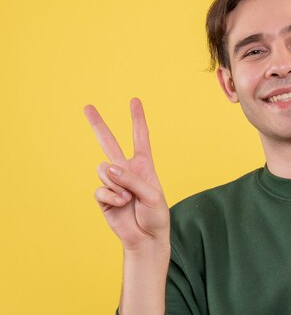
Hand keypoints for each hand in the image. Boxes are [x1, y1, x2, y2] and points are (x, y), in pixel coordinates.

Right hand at [84, 98, 169, 251]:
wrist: (147, 238)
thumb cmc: (155, 215)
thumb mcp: (152, 195)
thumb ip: (132, 179)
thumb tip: (107, 167)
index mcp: (143, 165)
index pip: (140, 137)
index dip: (137, 119)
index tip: (134, 100)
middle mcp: (126, 170)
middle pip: (109, 142)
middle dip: (98, 124)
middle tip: (87, 106)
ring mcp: (113, 183)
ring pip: (104, 170)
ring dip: (117, 184)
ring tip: (129, 198)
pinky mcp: (103, 197)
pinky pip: (101, 189)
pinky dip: (112, 197)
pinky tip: (121, 204)